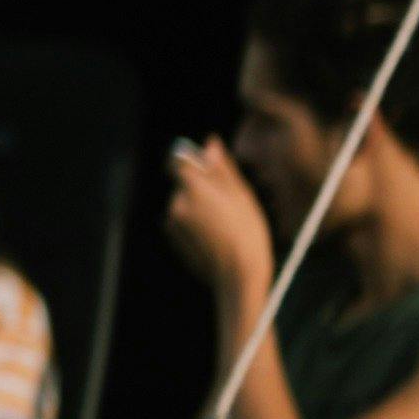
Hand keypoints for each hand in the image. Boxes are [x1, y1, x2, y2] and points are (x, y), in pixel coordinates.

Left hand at [162, 136, 275, 295]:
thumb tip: (209, 143)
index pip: (176, 160)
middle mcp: (176, 203)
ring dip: (198, 207)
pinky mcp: (171, 237)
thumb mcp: (241, 196)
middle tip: (227, 206)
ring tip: (224, 225)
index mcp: (193, 189)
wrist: (238, 275)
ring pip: (183, 203)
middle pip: (183, 184)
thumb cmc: (247, 233)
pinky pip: (180, 221)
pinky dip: (193, 224)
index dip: (189, 160)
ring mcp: (171, 222)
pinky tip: (214, 236)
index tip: (204, 167)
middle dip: (200, 189)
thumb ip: (221, 168)